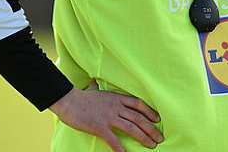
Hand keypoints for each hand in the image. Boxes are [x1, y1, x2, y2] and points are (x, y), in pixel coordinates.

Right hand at [49, 80, 163, 150]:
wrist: (68, 100)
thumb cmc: (79, 96)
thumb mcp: (92, 89)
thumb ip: (96, 87)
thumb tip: (93, 82)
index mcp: (117, 98)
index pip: (138, 104)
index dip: (150, 112)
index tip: (157, 119)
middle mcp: (116, 107)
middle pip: (139, 118)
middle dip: (151, 129)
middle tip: (159, 138)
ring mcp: (109, 117)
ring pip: (131, 128)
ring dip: (144, 137)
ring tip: (152, 145)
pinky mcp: (100, 127)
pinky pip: (113, 140)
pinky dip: (121, 148)